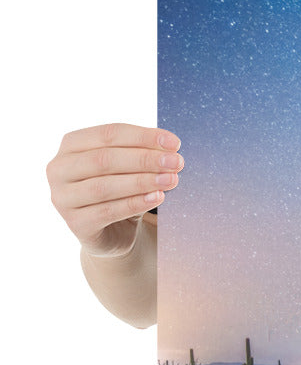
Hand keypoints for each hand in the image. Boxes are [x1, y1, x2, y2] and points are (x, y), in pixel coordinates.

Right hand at [47, 123, 183, 258]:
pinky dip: (135, 203)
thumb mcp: (129, 166)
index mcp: (71, 145)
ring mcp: (62, 198)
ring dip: (142, 181)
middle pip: (105, 159)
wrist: (113, 231)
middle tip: (176, 162)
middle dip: (145, 159)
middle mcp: (59, 169)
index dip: (143, 137)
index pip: (109, 134)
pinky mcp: (75, 223)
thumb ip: (143, 153)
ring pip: (104, 186)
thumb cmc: (121, 189)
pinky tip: (157, 197)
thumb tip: (170, 147)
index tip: (174, 143)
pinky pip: (107, 211)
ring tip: (171, 180)